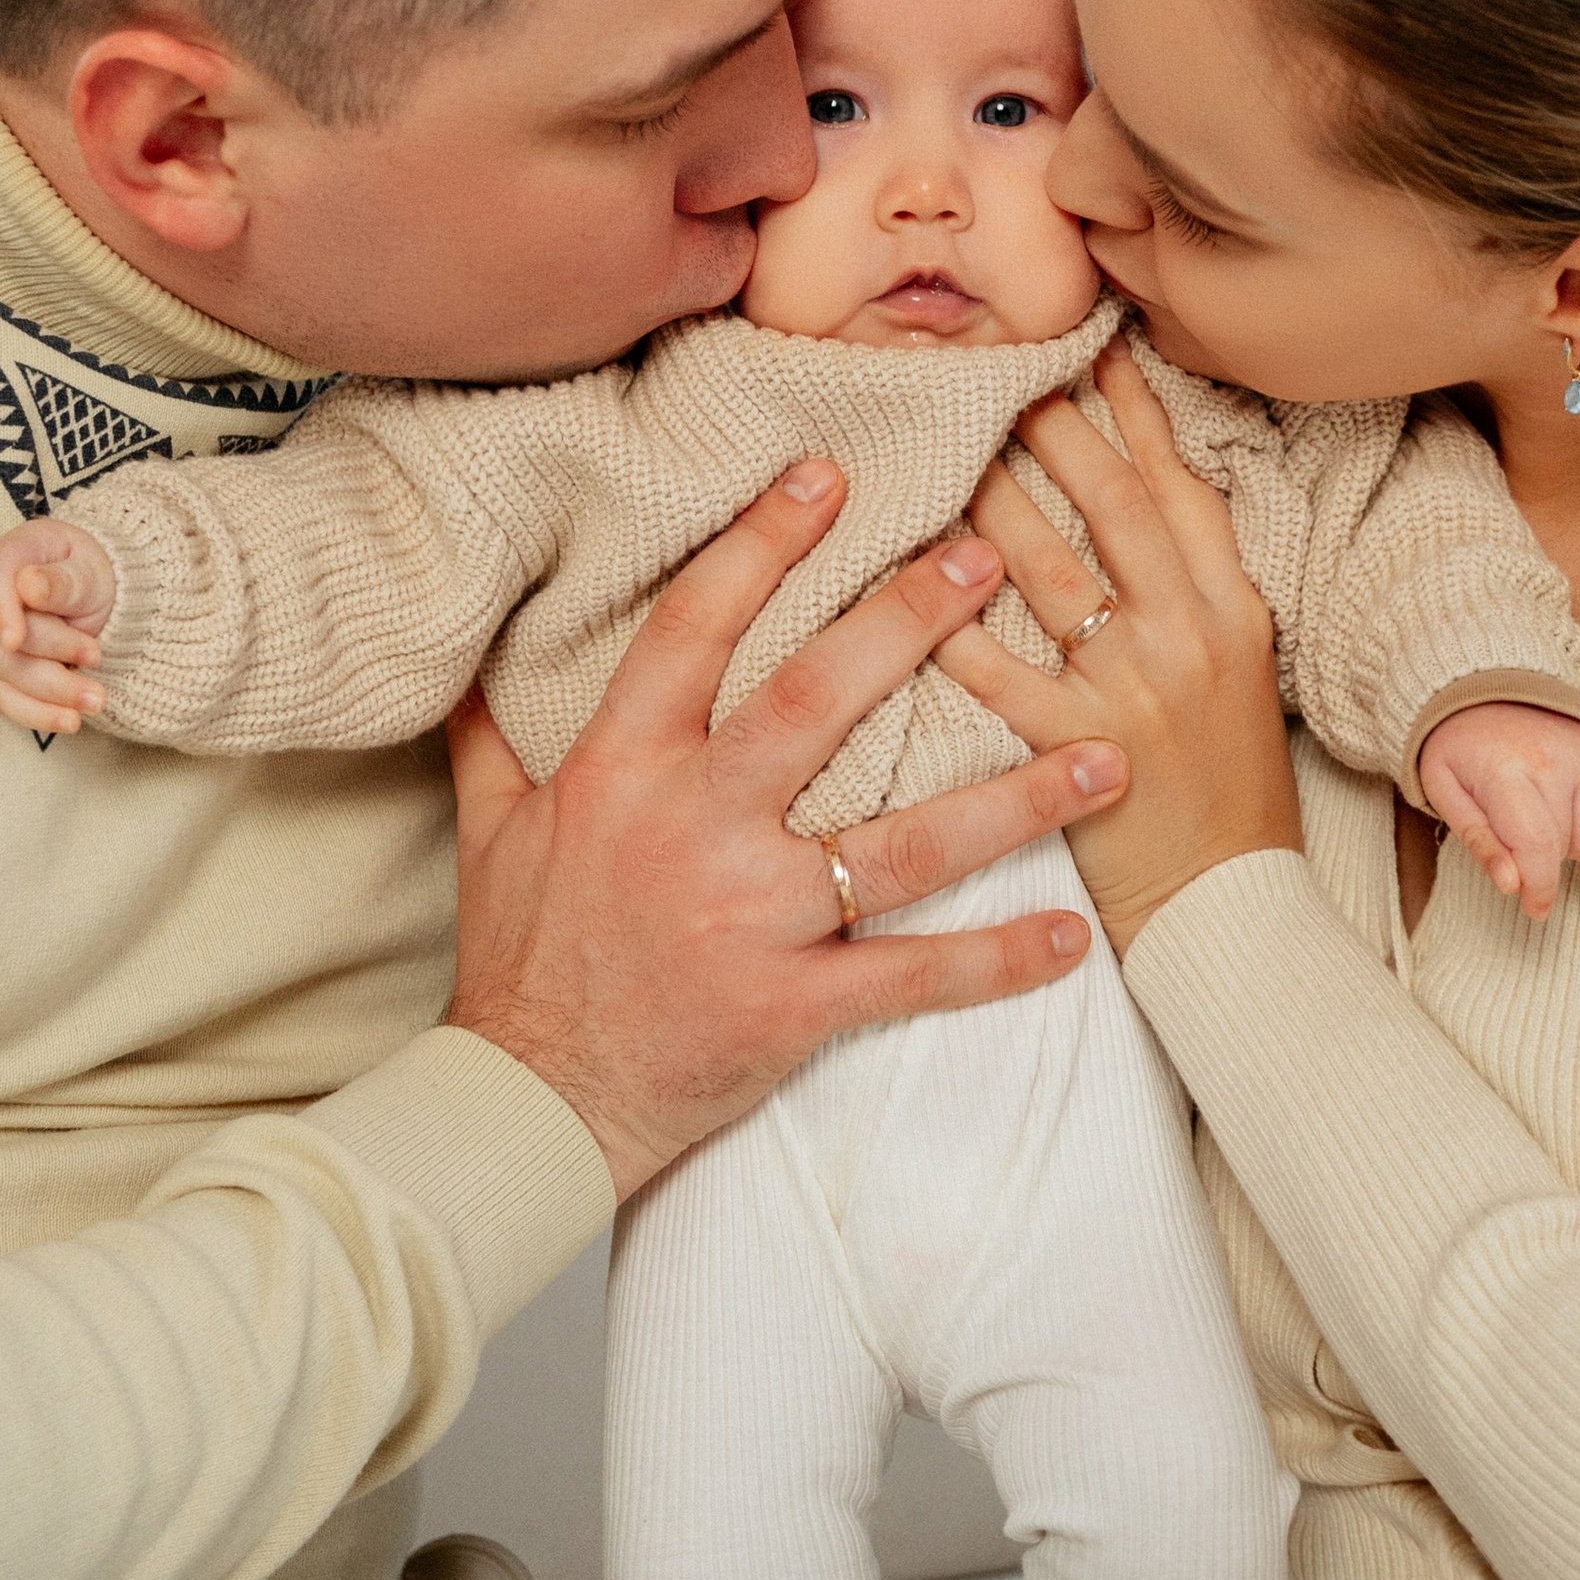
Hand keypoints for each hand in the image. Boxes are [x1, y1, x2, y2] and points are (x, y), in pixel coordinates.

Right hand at [0, 517, 117, 734]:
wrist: (91, 594)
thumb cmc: (86, 572)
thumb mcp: (86, 567)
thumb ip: (62, 580)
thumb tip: (29, 586)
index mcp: (8, 563)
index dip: (0, 615)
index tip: (14, 641)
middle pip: (4, 643)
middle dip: (51, 656)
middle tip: (97, 657)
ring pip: (7, 678)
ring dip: (52, 694)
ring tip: (97, 701)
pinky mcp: (0, 674)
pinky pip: (9, 700)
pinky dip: (39, 715)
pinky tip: (71, 721)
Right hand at [444, 459, 1129, 1199]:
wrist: (527, 1105)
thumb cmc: (517, 963)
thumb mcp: (490, 831)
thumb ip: (494, 735)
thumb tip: (475, 652)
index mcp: (620, 769)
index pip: (693, 629)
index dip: (761, 545)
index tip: (828, 475)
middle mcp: (692, 826)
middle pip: (815, 701)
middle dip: (908, 623)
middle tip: (987, 558)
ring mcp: (748, 918)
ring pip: (901, 843)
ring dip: (1013, 800)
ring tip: (1104, 754)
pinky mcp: (790, 1007)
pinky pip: (911, 975)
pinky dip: (996, 961)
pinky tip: (1072, 936)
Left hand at [931, 345, 1298, 956]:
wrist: (1229, 908)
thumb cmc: (1226, 787)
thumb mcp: (1240, 671)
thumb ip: (1192, 587)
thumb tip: (1135, 498)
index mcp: (1233, 610)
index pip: (1180, 486)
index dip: (1135, 414)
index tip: (1092, 354)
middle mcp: (1189, 635)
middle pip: (1111, 504)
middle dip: (1051, 430)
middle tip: (994, 376)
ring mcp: (1133, 691)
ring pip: (1047, 568)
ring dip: (987, 502)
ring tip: (937, 453)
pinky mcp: (1077, 752)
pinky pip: (997, 670)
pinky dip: (947, 625)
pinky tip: (900, 582)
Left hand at [1417, 701, 1579, 917]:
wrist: (1485, 687)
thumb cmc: (1460, 746)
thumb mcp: (1444, 790)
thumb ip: (1479, 841)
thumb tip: (1512, 886)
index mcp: (1507, 773)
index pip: (1537, 845)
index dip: (1540, 888)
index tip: (1535, 909)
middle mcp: (1556, 763)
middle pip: (1571, 845)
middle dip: (1548, 865)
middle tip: (1523, 855)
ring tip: (1553, 848)